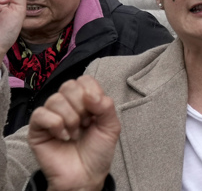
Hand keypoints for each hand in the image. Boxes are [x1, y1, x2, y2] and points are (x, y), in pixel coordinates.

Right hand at [26, 75, 119, 190]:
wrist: (86, 176)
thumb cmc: (98, 152)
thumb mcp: (111, 126)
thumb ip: (106, 106)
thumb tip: (90, 94)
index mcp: (84, 101)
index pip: (84, 80)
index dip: (92, 93)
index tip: (96, 112)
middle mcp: (67, 105)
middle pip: (69, 86)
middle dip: (81, 106)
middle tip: (86, 124)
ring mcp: (50, 116)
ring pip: (55, 99)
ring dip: (70, 119)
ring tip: (75, 134)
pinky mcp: (37, 129)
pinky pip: (40, 114)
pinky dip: (56, 125)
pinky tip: (63, 137)